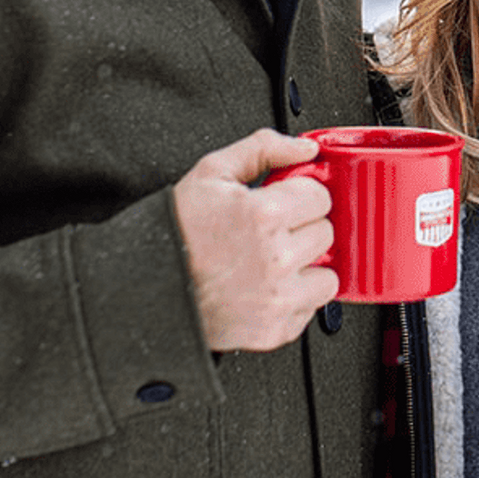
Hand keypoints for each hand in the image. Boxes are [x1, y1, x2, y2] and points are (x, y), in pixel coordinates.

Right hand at [172, 130, 337, 352]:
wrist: (150, 287)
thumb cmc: (176, 232)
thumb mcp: (212, 172)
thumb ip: (264, 149)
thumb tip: (305, 148)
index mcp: (264, 215)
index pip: (320, 196)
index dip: (300, 194)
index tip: (285, 201)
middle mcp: (276, 259)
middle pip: (326, 232)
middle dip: (303, 227)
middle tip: (273, 230)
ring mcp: (277, 298)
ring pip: (328, 274)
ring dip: (307, 266)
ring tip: (275, 260)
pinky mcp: (275, 329)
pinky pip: (311, 308)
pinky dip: (296, 298)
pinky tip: (268, 285)